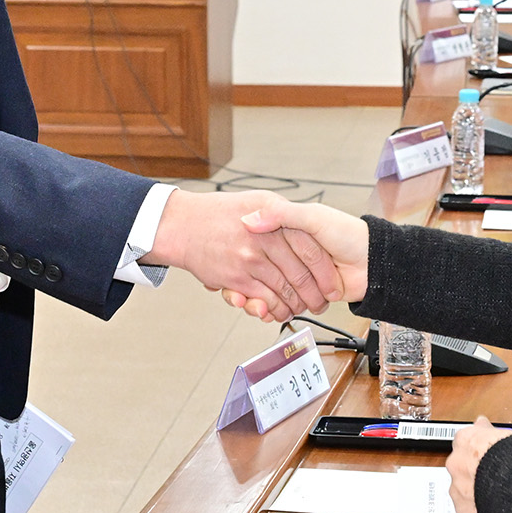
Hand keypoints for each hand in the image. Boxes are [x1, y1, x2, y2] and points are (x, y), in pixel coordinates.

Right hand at [144, 190, 341, 321]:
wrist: (180, 223)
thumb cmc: (217, 212)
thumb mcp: (258, 199)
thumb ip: (283, 212)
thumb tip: (306, 227)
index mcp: (274, 213)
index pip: (309, 246)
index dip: (323, 268)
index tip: (331, 282)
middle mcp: (264, 235)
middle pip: (300, 272)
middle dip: (314, 293)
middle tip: (321, 303)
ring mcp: (250, 257)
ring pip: (284, 289)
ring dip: (296, 305)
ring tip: (303, 310)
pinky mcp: (236, 277)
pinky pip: (263, 299)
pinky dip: (274, 310)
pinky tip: (277, 312)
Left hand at [444, 416, 511, 512]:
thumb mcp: (505, 434)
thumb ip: (488, 431)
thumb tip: (482, 422)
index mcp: (465, 441)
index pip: (464, 443)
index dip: (476, 451)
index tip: (486, 455)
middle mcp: (456, 464)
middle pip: (461, 468)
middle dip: (473, 473)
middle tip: (493, 478)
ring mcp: (457, 489)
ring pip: (463, 492)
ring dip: (475, 494)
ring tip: (498, 498)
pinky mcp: (463, 512)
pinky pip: (470, 512)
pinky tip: (496, 512)